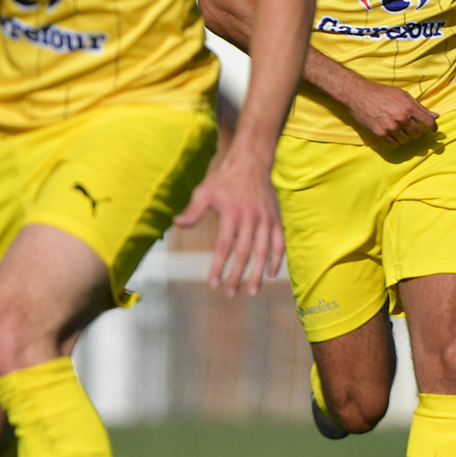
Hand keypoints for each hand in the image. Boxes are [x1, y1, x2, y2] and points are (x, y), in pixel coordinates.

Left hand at [173, 143, 283, 296]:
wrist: (252, 163)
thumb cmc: (224, 180)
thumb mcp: (204, 192)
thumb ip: (192, 211)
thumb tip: (176, 224)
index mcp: (232, 214)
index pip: (224, 246)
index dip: (219, 266)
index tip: (213, 283)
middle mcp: (251, 219)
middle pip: (245, 253)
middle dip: (238, 275)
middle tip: (231, 293)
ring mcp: (266, 219)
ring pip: (264, 251)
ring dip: (259, 273)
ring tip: (253, 291)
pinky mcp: (277, 219)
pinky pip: (280, 243)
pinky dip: (277, 260)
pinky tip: (272, 275)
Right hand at [343, 79, 435, 144]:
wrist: (358, 95)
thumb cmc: (381, 93)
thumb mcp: (403, 95)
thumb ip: (419, 107)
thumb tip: (435, 116)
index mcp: (409, 107)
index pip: (428, 122)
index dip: (433, 128)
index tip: (432, 130)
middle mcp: (401, 118)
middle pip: (417, 133)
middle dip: (415, 131)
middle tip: (408, 126)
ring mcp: (390, 127)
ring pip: (405, 139)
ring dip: (403, 135)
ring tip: (395, 127)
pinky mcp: (380, 133)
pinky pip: (393, 144)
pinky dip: (393, 140)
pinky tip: (388, 132)